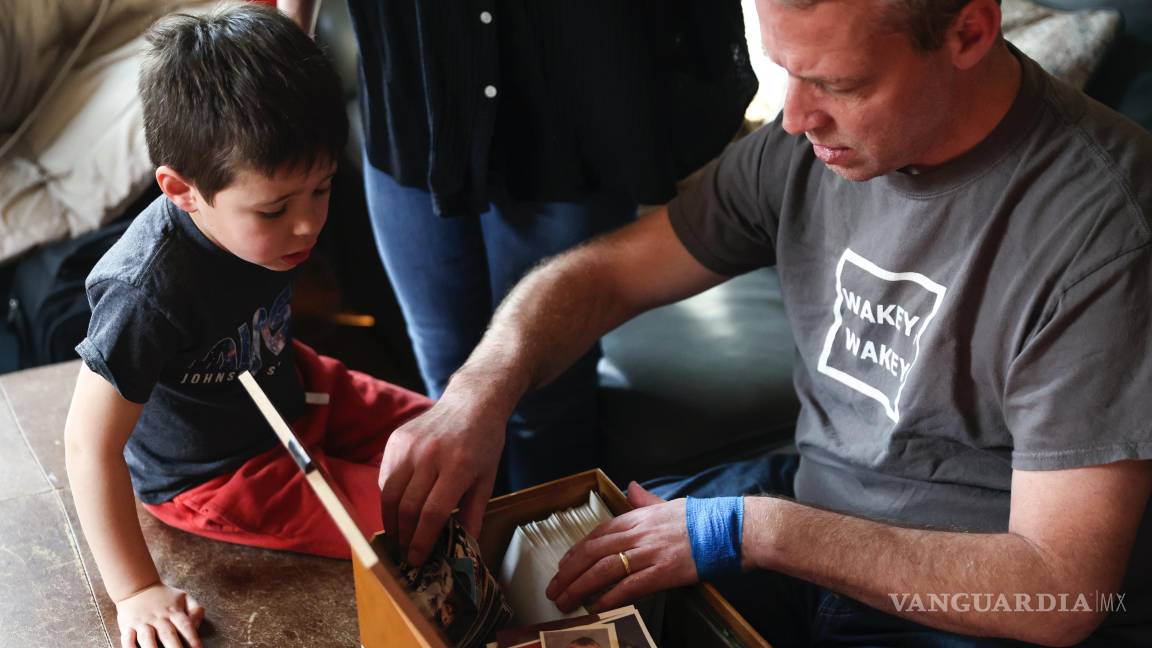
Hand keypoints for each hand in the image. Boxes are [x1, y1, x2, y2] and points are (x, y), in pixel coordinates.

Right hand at [115, 582, 203, 647]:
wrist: (137, 587)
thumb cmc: (164, 596)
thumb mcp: (184, 598)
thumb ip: (195, 611)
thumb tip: (196, 626)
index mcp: (174, 612)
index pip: (186, 626)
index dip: (193, 639)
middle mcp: (159, 618)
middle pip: (168, 635)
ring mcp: (142, 623)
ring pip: (147, 638)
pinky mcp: (127, 626)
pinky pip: (127, 639)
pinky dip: (130, 647)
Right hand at [378, 390, 505, 564]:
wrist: (471, 403)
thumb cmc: (484, 443)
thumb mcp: (487, 479)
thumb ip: (473, 514)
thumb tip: (464, 549)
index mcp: (457, 467)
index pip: (432, 513)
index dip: (422, 541)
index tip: (417, 560)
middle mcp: (429, 455)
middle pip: (408, 508)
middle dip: (405, 537)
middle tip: (406, 554)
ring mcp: (409, 446)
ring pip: (390, 495)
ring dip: (391, 522)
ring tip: (399, 537)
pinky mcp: (396, 440)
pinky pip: (385, 478)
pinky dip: (388, 499)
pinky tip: (397, 510)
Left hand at [546, 482, 697, 612]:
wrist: (728, 530)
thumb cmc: (700, 519)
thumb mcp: (668, 504)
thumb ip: (644, 499)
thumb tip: (630, 486)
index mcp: (637, 518)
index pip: (597, 533)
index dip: (576, 551)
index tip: (563, 565)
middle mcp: (638, 534)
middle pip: (593, 552)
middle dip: (568, 572)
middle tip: (553, 589)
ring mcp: (649, 553)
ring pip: (603, 570)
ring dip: (579, 587)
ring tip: (565, 601)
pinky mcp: (662, 572)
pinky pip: (628, 586)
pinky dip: (608, 598)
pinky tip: (594, 607)